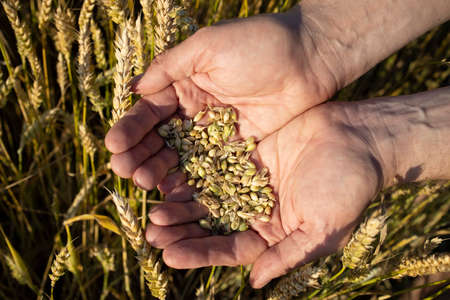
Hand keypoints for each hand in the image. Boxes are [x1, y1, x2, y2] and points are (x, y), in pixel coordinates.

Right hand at [104, 7, 338, 187]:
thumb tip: (135, 89)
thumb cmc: (258, 44)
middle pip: (160, 138)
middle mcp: (195, 110)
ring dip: (160, 170)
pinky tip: (175, 191)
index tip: (114, 146)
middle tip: (125, 172)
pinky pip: (210, 167)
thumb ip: (171, 67)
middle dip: (141, 154)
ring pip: (181, 156)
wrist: (309, 58)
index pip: (149, 111)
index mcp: (183, 84)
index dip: (130, 129)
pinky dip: (192, 179)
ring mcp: (215, 132)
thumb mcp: (208, 46)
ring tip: (145, 183)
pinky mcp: (237, 147)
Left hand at [145, 102, 384, 287]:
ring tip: (155, 212)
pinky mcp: (246, 155)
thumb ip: (287, 254)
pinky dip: (193, 176)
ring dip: (182, 206)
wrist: (356, 138)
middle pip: (212, 225)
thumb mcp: (322, 229)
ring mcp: (249, 182)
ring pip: (208, 198)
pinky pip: (213, 167)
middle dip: (183, 232)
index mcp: (273, 233)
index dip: (201, 253)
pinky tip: (170, 181)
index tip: (171, 257)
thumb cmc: (346, 186)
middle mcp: (257, 210)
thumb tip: (255, 284)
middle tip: (153, 234)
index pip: (231, 249)